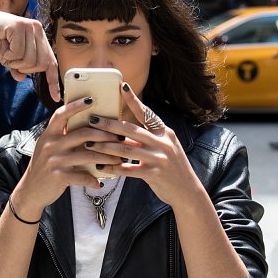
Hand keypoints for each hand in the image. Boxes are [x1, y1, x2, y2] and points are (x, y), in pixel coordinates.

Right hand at [0, 5, 60, 100]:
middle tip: (11, 60)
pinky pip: (18, 53)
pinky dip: (7, 55)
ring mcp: (29, 27)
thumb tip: (22, 78)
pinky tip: (2, 45)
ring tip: (5, 50)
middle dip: (24, 68)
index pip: (51, 62)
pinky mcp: (19, 26)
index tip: (55, 97)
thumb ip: (17, 67)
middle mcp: (37, 29)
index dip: (53, 81)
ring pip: (29, 60)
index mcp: (38, 37)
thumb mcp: (7, 58)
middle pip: (41, 64)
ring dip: (14, 61)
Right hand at [12, 97, 126, 215]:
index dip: (76, 106)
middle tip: (120, 136)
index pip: (61, 114)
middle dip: (105, 135)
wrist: (30, 191)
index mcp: (49, 134)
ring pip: (88, 155)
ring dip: (107, 157)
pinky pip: (83, 176)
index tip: (91, 99)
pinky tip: (100, 183)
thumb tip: (86, 126)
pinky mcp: (60, 176)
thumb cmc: (45, 167)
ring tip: (119, 159)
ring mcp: (55, 160)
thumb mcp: (48, 147)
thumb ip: (62, 137)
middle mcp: (51, 145)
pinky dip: (94, 180)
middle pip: (83, 134)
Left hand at [84, 83, 204, 207]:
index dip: (133, 100)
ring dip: (105, 146)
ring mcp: (159, 158)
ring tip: (89, 143)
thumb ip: (146, 139)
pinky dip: (112, 168)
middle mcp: (163, 142)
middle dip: (109, 124)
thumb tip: (122, 131)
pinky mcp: (154, 174)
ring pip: (126, 149)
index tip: (121, 87)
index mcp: (165, 132)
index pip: (146, 113)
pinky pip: (128, 169)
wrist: (188, 191)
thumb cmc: (172, 168)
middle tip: (92, 119)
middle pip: (131, 130)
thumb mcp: (164, 148)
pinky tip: (100, 166)